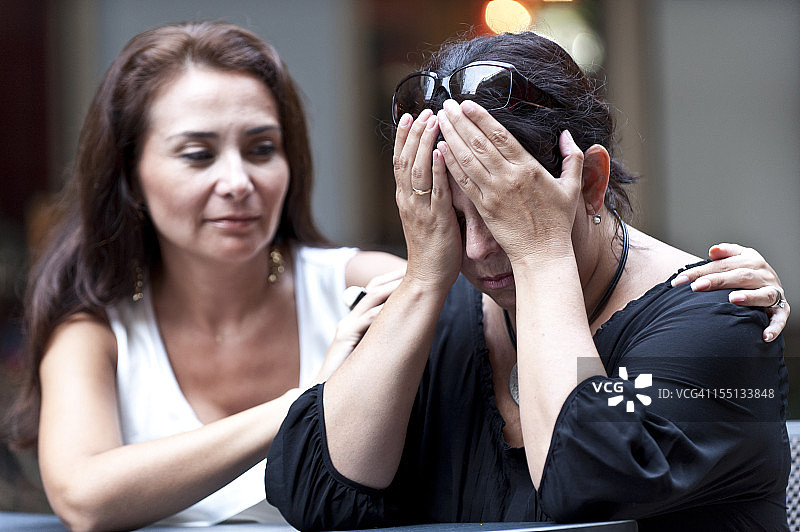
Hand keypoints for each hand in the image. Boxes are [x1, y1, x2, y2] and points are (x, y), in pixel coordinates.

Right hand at [314, 269, 404, 382]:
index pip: (375, 291)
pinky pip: (366, 320)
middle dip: (395, 277)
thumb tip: (406, 333)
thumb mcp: (367, 352)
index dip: (393, 280)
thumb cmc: (348, 375)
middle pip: (374, 288)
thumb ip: (379, 340)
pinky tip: (399, 308)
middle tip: (414, 269)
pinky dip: (383, 312)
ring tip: (410, 281)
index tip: (413, 274)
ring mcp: (346, 326)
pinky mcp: (344, 337)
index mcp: (356, 320)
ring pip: (372, 299)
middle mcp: (351, 319)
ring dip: (393, 288)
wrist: (324, 393)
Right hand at [393, 110, 461, 290]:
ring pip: (416, 169)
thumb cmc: (433, 250)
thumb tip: (439, 171)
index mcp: (406, 199)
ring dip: (423, 143)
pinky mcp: (435, 219)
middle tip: (423, 111)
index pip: (400, 161)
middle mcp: (408, 201)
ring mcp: (420, 209)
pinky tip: (439, 151)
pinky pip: (434, 190)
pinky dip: (435, 169)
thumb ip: (430, 194)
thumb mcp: (427, 216)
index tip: (410, 116)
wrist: (427, 278)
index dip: (404, 138)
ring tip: (431, 121)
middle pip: (405, 160)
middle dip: (414, 133)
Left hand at [436, 99, 582, 262]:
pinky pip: (463, 182)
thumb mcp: (572, 187)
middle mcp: (508, 178)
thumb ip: (573, 157)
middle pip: (479, 143)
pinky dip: (450, 164)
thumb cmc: (558, 222)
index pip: (500, 136)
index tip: (466, 104)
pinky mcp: (483, 208)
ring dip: (451, 137)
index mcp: (529, 168)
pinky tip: (440, 149)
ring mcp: (493, 193)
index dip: (481, 118)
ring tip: (440, 120)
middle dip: (460, 121)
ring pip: (467, 159)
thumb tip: (567, 134)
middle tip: (446, 104)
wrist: (543, 254)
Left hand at [671, 243, 789, 341]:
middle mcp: (764, 274)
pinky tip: (764, 336)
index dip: (700, 271)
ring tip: (733, 299)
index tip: (680, 280)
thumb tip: (713, 250)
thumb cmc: (746, 273)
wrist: (772, 284)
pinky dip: (774, 327)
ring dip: (749, 297)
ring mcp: (774, 292)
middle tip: (696, 287)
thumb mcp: (737, 258)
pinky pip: (780, 318)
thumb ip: (726, 253)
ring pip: (763, 294)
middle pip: (740, 276)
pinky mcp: (782, 309)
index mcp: (751, 260)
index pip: (722, 265)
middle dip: (717, 281)